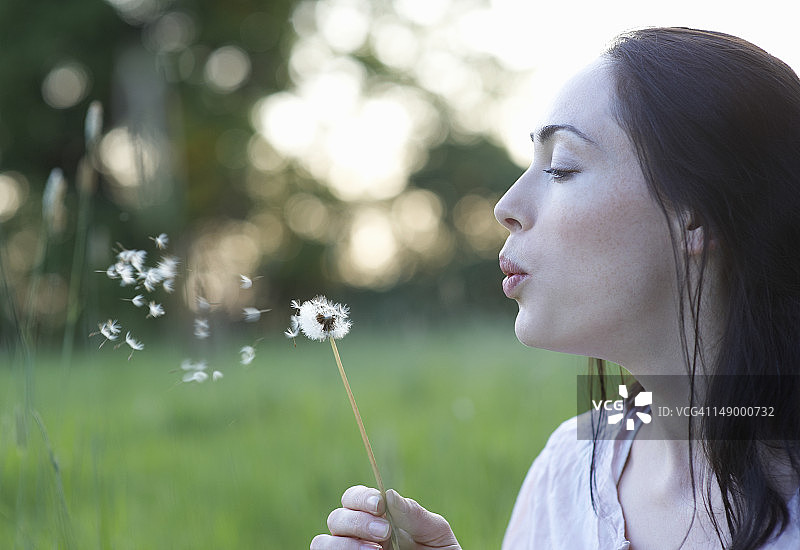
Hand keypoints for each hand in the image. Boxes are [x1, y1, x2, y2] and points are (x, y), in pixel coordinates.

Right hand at [310, 485, 460, 549]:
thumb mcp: (436, 535)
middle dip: (357, 521)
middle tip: (384, 532)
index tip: (379, 505)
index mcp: (377, 518)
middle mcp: (358, 536)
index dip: (360, 497)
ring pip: (322, 543)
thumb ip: (415, 515)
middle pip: (335, 518)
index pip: (353, 498)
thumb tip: (390, 495)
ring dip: (345, 544)